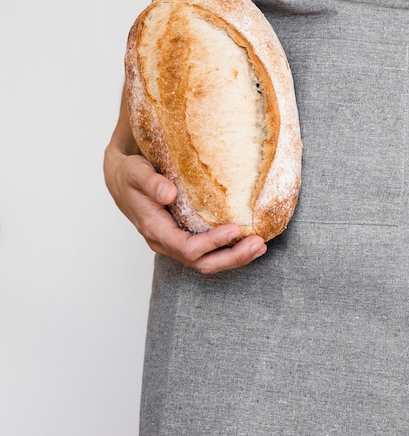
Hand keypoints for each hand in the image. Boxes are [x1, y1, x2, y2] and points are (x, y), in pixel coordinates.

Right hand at [104, 148, 266, 273]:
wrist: (121, 180)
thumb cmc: (129, 175)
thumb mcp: (136, 172)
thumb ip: (151, 183)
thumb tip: (168, 193)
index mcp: (154, 229)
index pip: (187, 247)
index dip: (212, 242)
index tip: (235, 229)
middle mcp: (165, 242)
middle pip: (201, 263)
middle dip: (232, 257)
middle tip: (258, 243)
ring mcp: (174, 243)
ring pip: (206, 262)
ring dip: (234, 257)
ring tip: (259, 246)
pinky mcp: (183, 238)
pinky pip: (207, 253)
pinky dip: (228, 250)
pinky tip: (246, 242)